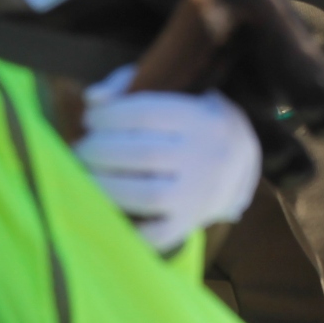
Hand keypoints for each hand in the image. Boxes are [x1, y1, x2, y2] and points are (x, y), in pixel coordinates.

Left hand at [76, 66, 261, 250]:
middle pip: (142, 154)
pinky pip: (156, 235)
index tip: (91, 118)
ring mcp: (199, 194)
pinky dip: (126, 228)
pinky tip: (105, 209)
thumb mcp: (174, 92)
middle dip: (99, 150)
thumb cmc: (192, 121)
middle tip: (81, 150)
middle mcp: (205, 157)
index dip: (108, 116)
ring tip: (84, 176)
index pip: (146, 114)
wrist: (242, 161)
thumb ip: (129, 87)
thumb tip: (92, 98)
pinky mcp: (188, 223)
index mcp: (201, 119)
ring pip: (147, 194)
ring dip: (103, 185)